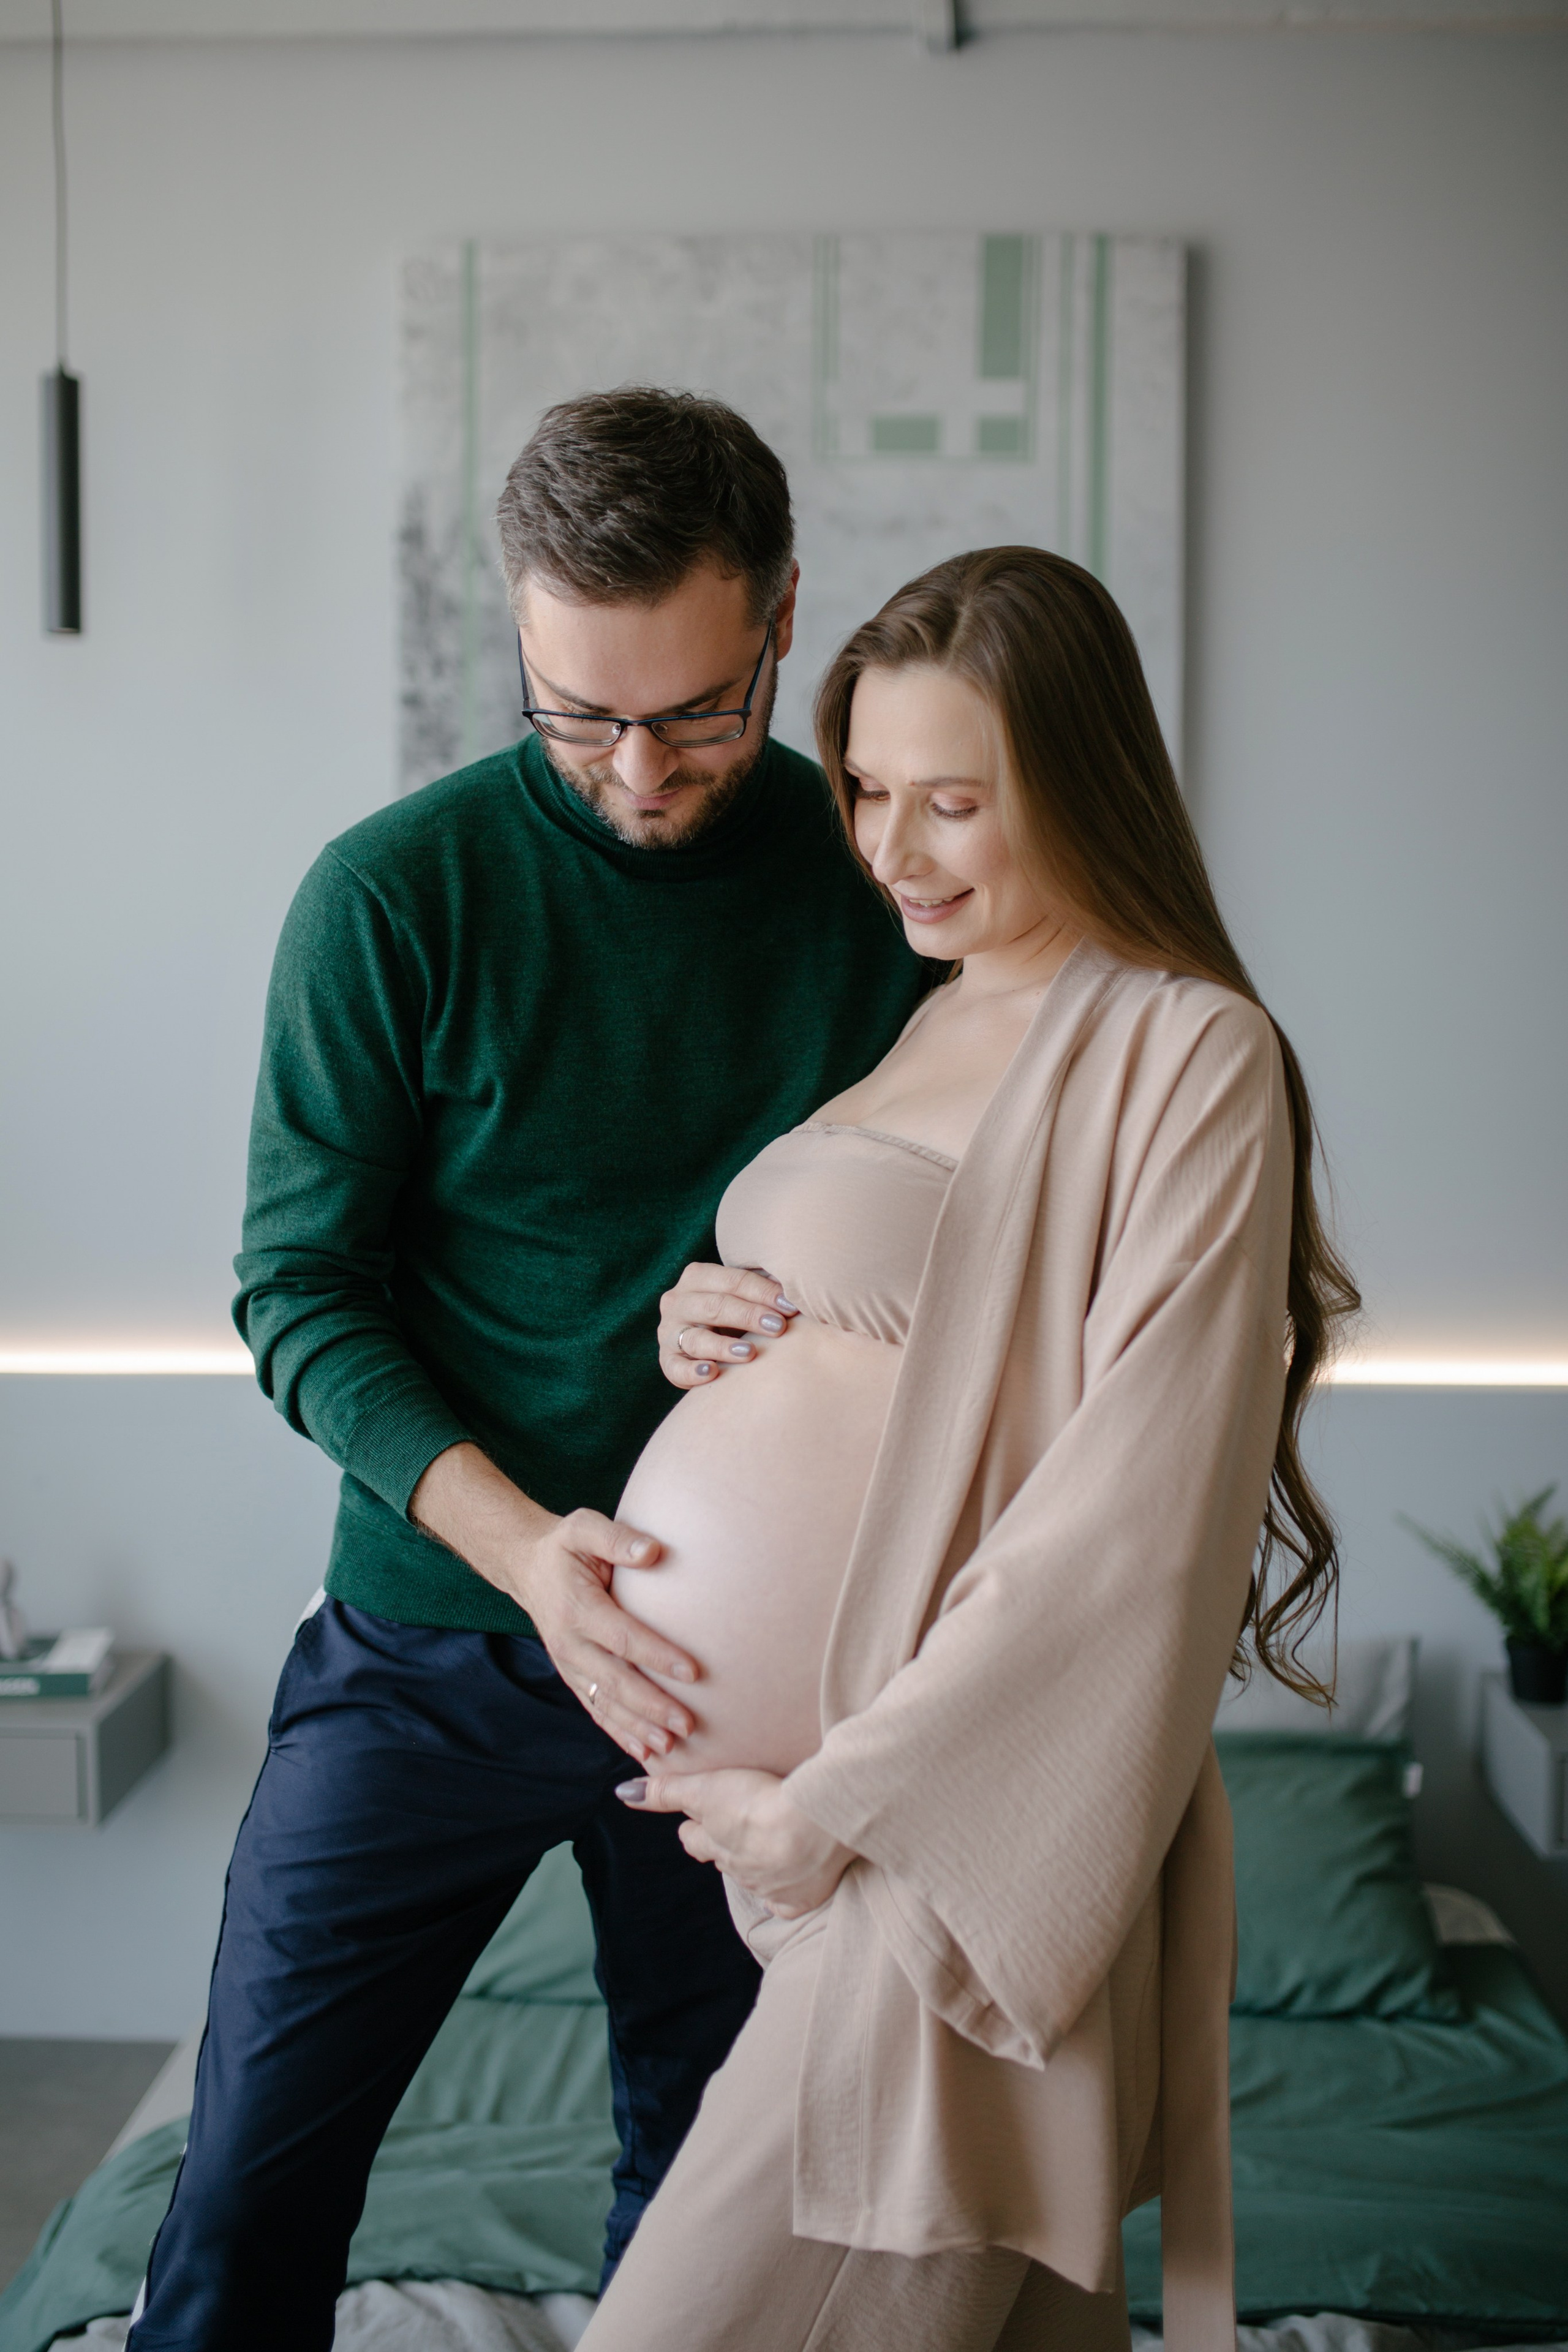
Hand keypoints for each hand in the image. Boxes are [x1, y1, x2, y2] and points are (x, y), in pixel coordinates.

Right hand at [409, 1444, 696, 1767]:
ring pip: (604, 1704)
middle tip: (687, 1725)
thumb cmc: (564, 1546)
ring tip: (670, 1747)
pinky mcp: (572, 1676)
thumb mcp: (584, 1527)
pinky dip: (618, 1732)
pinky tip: (643, 1752)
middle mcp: (569, 1644)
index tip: (693, 1672)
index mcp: (578, 1609)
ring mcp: (569, 1665)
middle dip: (651, 1706)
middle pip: (615, 1681)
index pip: (623, 1638)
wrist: (526, 1566)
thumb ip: (618, 1539)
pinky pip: (595, 1709)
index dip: (657, 1656)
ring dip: (637, 1728)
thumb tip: (654, 1551)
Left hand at [619, 1767, 852, 1918]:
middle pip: (722, 1858)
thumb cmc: (757, 1802)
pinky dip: (783, 1895)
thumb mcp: (706, 1788)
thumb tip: (622, 1792)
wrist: (813, 1827)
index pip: (693, 1839)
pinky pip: (785, 1904)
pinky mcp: (799, 1898)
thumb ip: (666, 1791)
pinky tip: (785, 1887)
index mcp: (715, 1844)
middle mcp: (737, 1869)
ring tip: (767, 1844)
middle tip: (738, 1825)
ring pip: (752, 1877)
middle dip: (724, 1844)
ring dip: (755, 1862)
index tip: (702, 1817)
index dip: (695, 1827)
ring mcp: (769, 1887)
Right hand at [657, 1263, 799, 1390]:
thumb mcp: (744, 1297)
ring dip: (723, 1346)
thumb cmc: (734, 1314)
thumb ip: (764, 1290)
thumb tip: (802, 1291)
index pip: (733, 1281)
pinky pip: (676, 1367)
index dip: (764, 1293)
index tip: (792, 1307)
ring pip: (695, 1338)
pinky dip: (692, 1371)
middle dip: (749, 1315)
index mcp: (697, 1277)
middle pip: (715, 1306)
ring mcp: (668, 1332)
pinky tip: (712, 1373)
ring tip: (750, 1353)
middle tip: (778, 1327)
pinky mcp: (666, 1361)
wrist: (705, 1342)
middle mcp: (677, 1301)